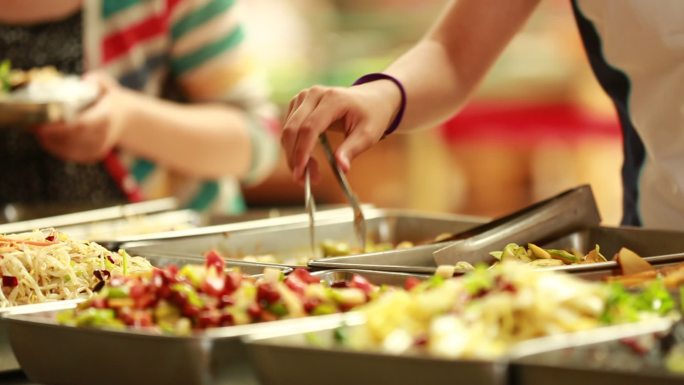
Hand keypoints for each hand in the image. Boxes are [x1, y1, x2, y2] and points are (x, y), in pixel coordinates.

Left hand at [34, 72, 125, 163]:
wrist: (128, 120)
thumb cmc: (111, 100)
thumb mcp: (107, 85)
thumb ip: (98, 80)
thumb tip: (85, 81)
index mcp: (105, 117)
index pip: (80, 126)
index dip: (59, 128)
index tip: (41, 124)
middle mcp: (103, 136)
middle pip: (70, 139)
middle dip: (49, 134)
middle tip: (32, 124)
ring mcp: (98, 148)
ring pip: (69, 149)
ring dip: (50, 141)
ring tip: (36, 129)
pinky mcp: (93, 155)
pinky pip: (71, 155)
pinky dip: (56, 148)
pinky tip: (46, 139)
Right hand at [281, 81, 400, 183]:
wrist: (371, 98)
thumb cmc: (371, 115)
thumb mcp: (368, 134)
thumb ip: (352, 150)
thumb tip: (341, 168)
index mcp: (333, 99)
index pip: (309, 127)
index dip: (302, 151)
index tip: (301, 172)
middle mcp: (314, 95)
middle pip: (292, 129)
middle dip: (294, 157)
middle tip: (303, 180)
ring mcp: (304, 97)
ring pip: (287, 131)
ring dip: (293, 155)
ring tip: (312, 172)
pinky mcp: (298, 104)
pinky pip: (289, 129)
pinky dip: (293, 148)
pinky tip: (307, 160)